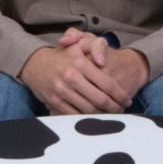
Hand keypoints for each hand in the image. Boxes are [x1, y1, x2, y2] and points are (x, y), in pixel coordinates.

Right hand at [19, 31, 137, 114]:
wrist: (35, 64)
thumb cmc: (64, 56)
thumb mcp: (80, 45)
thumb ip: (96, 46)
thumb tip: (103, 61)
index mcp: (80, 63)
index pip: (107, 84)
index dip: (120, 95)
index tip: (127, 100)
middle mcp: (71, 77)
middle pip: (100, 100)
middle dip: (115, 108)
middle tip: (121, 110)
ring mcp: (61, 91)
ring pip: (89, 110)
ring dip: (103, 115)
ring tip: (111, 115)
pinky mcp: (54, 102)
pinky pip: (75, 115)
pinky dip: (88, 118)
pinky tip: (95, 118)